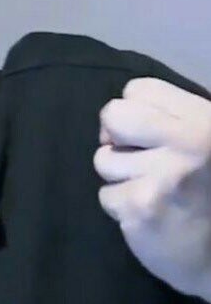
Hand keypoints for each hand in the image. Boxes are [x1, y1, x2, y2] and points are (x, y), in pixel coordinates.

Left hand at [94, 77, 210, 299]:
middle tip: (136, 159)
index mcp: (205, 119)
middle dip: (115, 137)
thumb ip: (170, 121)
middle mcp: (189, 141)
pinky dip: (122, 207)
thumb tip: (113, 117)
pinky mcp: (142, 206)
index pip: (139, 89)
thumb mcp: (205, 143)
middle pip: (113, 114)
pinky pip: (106, 195)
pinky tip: (150, 215)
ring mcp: (164, 174)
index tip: (149, 135)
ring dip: (120, 177)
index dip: (135, 112)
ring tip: (152, 191)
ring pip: (103, 159)